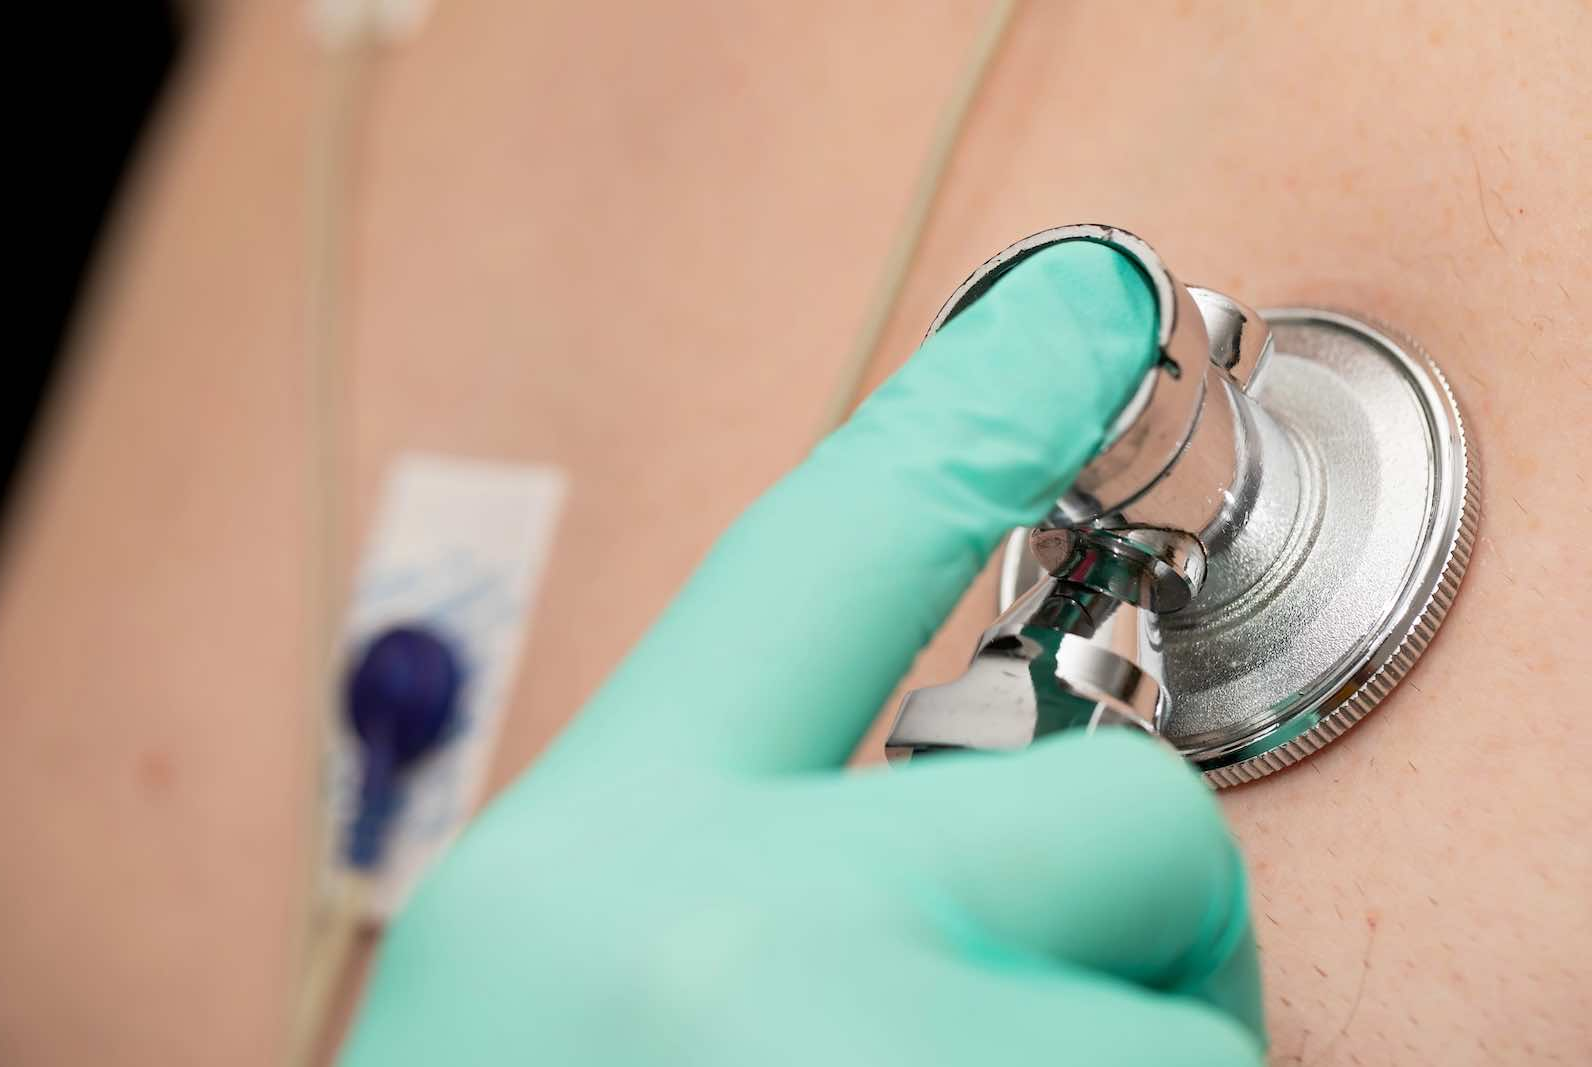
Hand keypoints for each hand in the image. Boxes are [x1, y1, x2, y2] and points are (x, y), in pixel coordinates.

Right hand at [340, 240, 1264, 1065]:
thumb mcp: (580, 1008)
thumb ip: (767, 882)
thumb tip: (1022, 816)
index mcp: (587, 876)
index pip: (813, 557)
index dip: (959, 414)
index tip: (1077, 312)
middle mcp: (727, 945)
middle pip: (1132, 827)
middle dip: (1118, 944)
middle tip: (991, 1052)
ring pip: (1194, 1042)